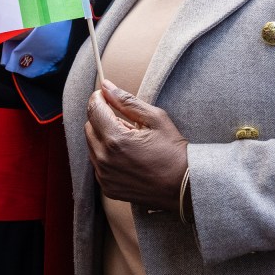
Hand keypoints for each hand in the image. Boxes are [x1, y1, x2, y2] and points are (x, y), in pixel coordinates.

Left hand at [85, 79, 188, 210]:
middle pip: (89, 127)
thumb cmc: (174, 151)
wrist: (185, 187)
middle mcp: (105, 159)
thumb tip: (106, 86)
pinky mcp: (107, 187)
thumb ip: (127, 101)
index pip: (93, 109)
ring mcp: (104, 176)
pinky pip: (98, 164)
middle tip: (125, 122)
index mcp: (116, 139)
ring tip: (129, 141)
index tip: (105, 95)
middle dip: (102, 118)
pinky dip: (107, 156)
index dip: (98, 98)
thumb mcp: (155, 119)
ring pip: (92, 145)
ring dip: (104, 137)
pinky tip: (127, 157)